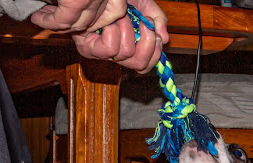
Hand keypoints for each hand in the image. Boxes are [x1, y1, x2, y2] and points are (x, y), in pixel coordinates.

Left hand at [31, 0, 168, 73]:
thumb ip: (158, 21)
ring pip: (125, 54)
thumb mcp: (145, 6)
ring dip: (127, 30)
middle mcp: (116, 56)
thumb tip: (164, 40)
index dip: (154, 53)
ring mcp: (102, 55)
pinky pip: (110, 48)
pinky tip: (109, 21)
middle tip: (144, 23)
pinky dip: (113, 31)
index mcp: (130, 50)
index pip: (145, 66)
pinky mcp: (88, 50)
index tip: (157, 34)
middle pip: (140, 65)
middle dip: (147, 42)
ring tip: (121, 16)